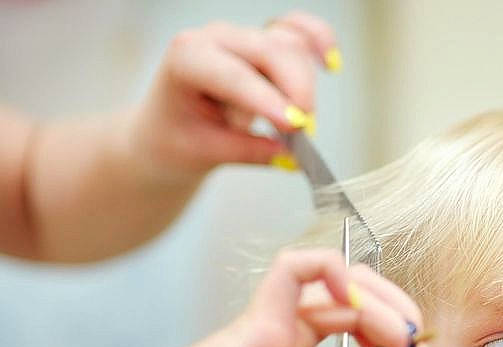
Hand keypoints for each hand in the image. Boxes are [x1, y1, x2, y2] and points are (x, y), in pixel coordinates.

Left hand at [128, 11, 339, 180]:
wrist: (169, 128)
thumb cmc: (177, 138)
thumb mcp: (203, 152)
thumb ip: (247, 152)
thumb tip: (290, 156)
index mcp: (187, 58)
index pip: (233, 75)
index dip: (267, 99)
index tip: (294, 126)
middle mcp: (217, 38)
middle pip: (270, 51)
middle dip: (295, 91)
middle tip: (305, 134)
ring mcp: (244, 37)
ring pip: (290, 46)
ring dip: (302, 86)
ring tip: (294, 127)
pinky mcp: (266, 43)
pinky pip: (298, 31)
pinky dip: (318, 40)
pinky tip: (331, 63)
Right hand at [139, 249, 439, 346]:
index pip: (355, 324)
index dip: (394, 341)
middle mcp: (285, 332)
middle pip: (358, 296)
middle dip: (402, 318)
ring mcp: (273, 321)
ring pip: (341, 280)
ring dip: (386, 303)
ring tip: (406, 343)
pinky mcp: (259, 318)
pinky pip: (299, 268)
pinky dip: (335, 272)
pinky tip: (360, 305)